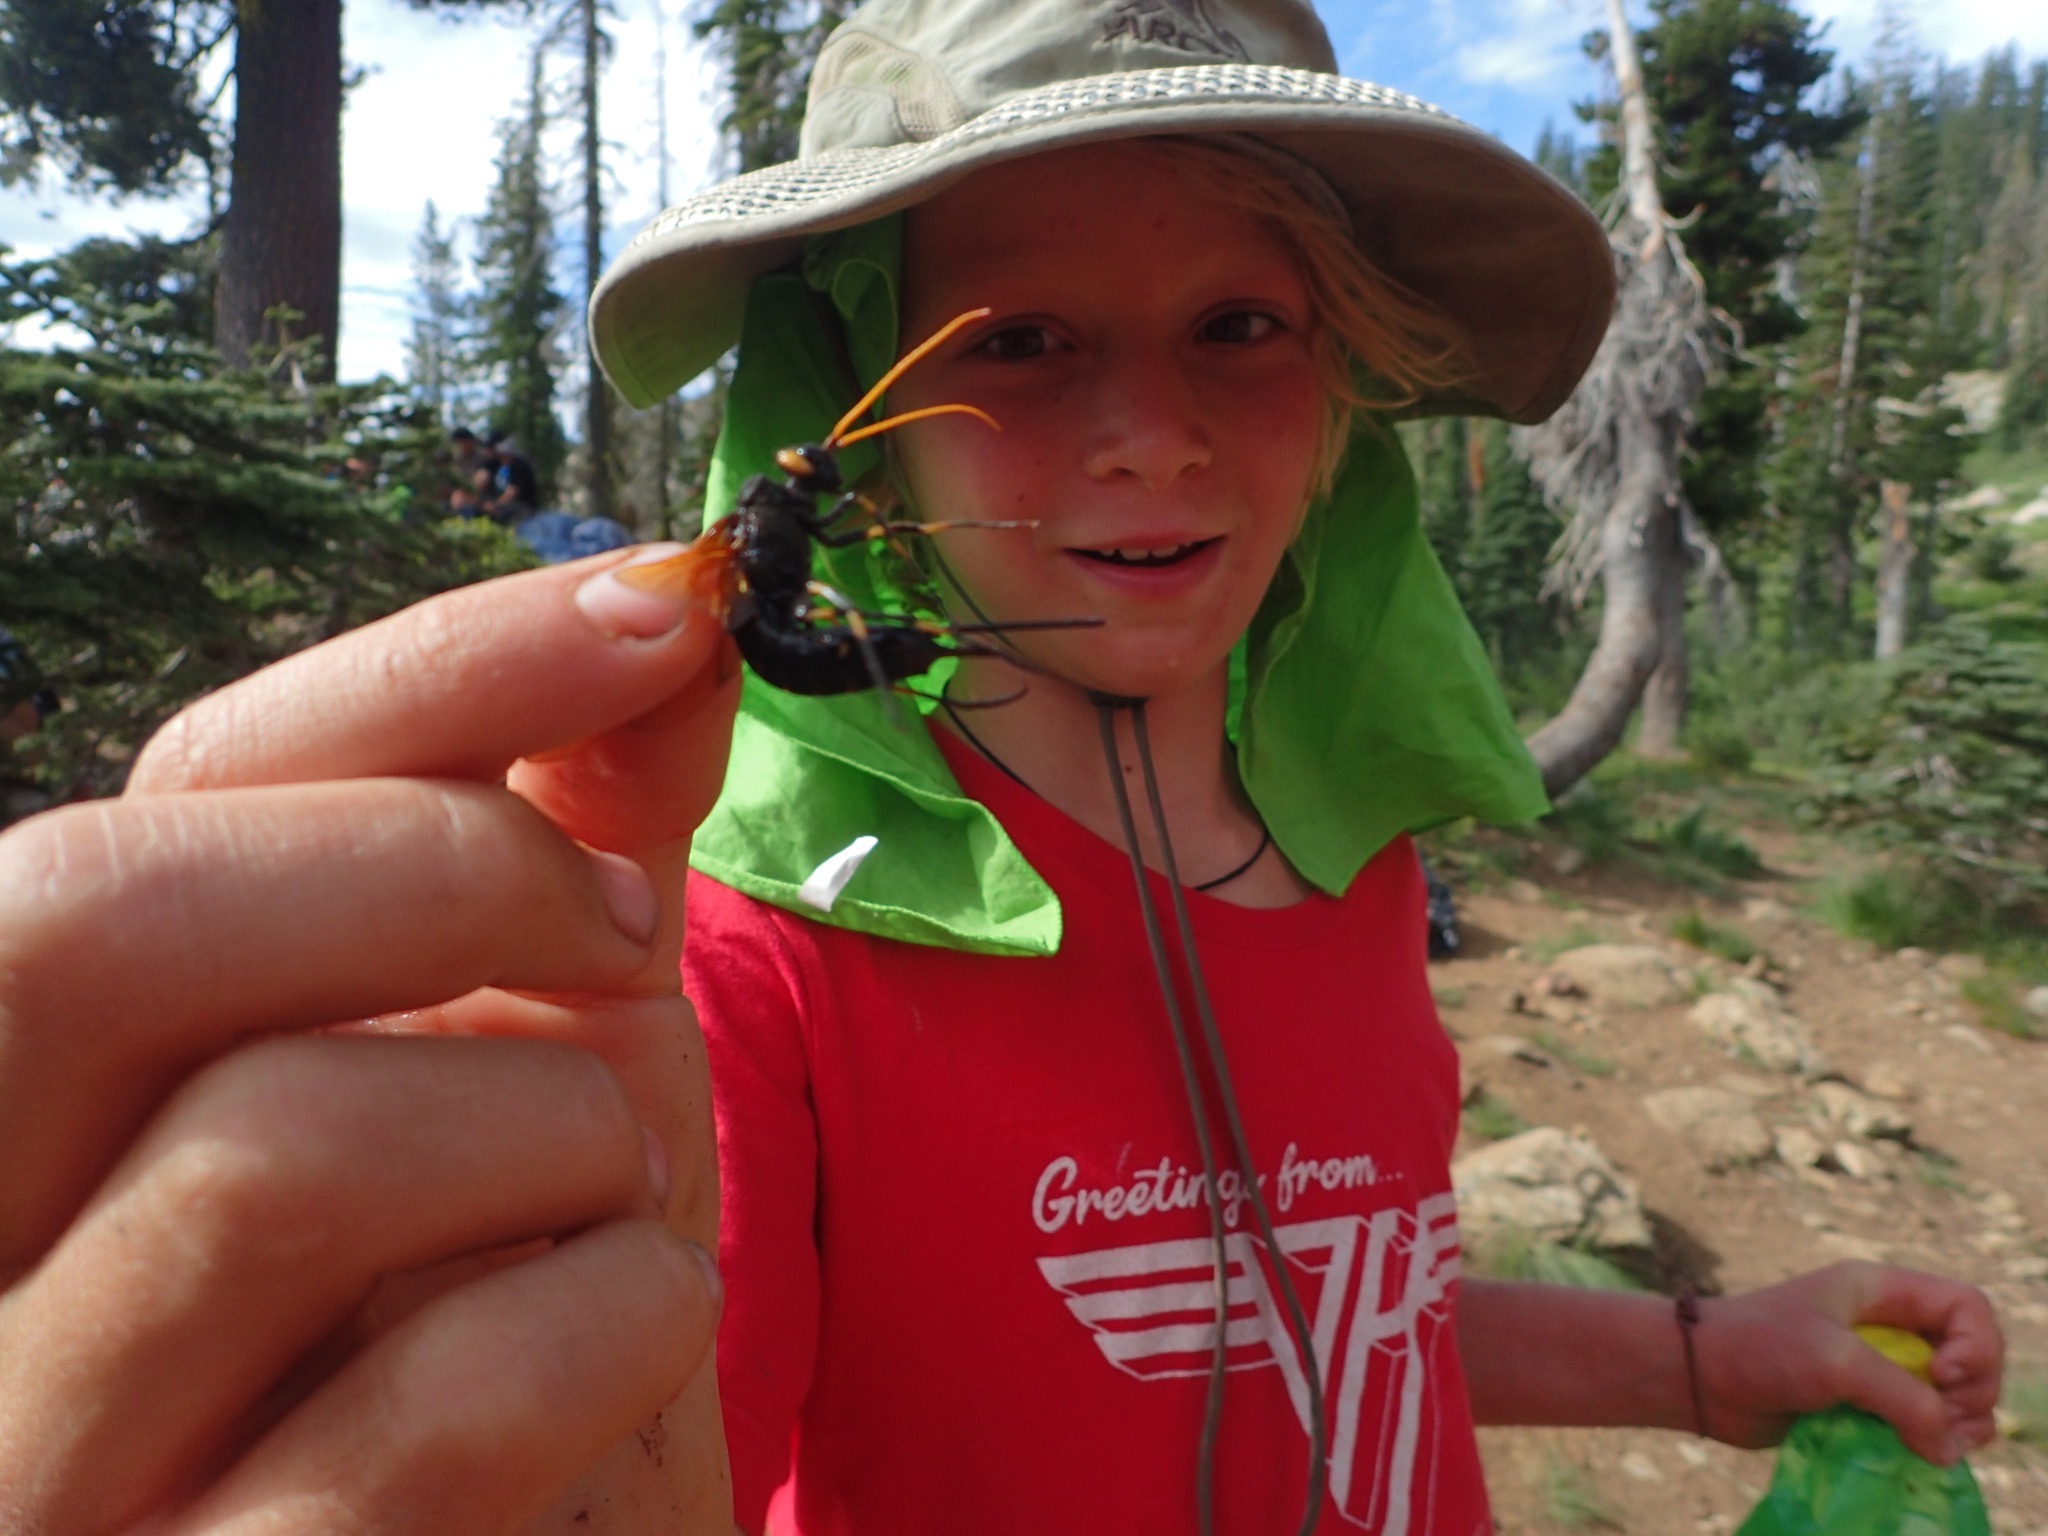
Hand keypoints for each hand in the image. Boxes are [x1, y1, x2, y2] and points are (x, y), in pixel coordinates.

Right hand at [0, 547, 741, 1534]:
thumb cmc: (520, 1331)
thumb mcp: (538, 1060)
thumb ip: (570, 849)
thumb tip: (667, 620)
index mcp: (30, 1100)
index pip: (139, 810)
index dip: (418, 673)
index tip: (657, 607)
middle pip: (93, 924)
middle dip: (442, 864)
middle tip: (626, 927)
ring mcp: (45, 1468)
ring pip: (278, 1153)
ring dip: (563, 1130)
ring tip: (617, 1199)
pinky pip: (439, 1400)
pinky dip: (623, 1317)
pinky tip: (637, 1339)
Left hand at [1695, 1261, 2002, 1464]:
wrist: (1699, 1377)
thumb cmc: (1759, 1349)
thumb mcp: (1836, 1362)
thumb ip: (1903, 1399)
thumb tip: (1949, 1447)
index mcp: (1882, 1291)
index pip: (1967, 1307)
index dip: (1976, 1346)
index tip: (1945, 1377)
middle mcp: (1888, 1325)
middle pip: (1972, 1355)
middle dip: (1971, 1393)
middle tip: (1941, 1420)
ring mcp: (1879, 1366)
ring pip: (1953, 1396)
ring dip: (1958, 1424)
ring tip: (1932, 1445)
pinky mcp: (1865, 1404)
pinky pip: (1922, 1424)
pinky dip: (1933, 1441)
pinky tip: (1919, 1454)